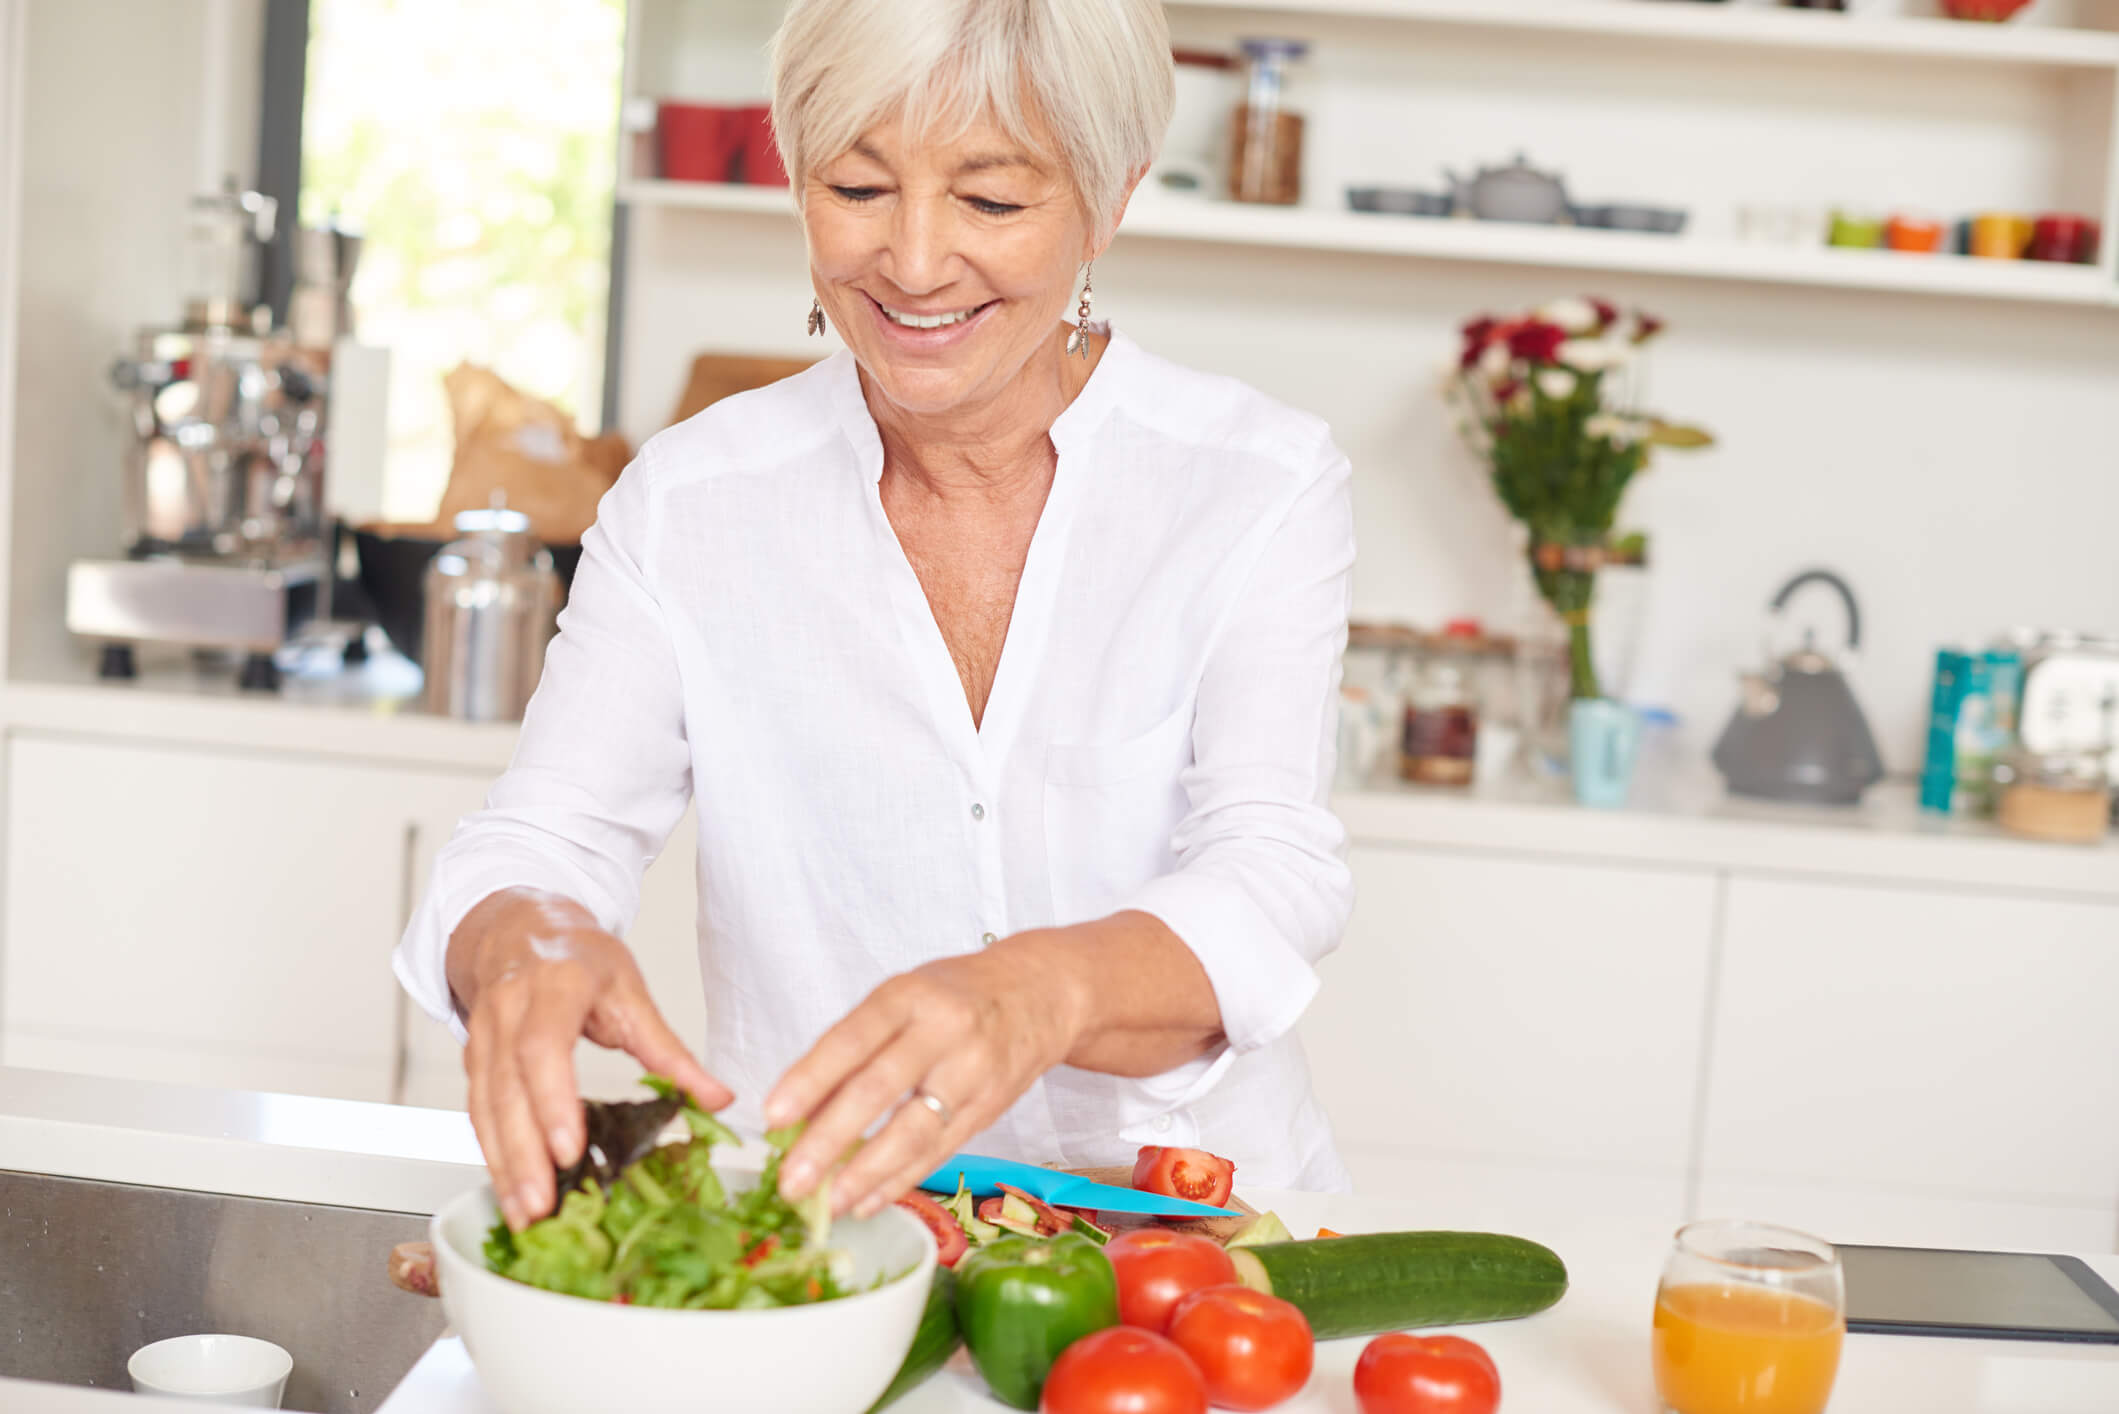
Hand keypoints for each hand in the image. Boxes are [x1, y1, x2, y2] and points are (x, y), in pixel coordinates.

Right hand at [449, 888, 730, 1230]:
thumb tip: (717, 1099)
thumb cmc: (577, 956)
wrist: (517, 926)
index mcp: (554, 984)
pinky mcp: (472, 1059)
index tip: (570, 1147)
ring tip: (525, 1213)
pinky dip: (491, 1155)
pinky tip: (509, 1191)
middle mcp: (509, 1009)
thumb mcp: (630, 990)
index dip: (553, 1099)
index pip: (543, 1047)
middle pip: (508, 1088)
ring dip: (502, 1165)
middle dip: (523, 1152)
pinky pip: (477, 1111)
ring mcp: (482, 1035)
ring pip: (485, 1106)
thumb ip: (669, 1050)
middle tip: (543, 1203)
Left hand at [763, 933, 1091, 1218]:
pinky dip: (899, 1181)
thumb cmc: (954, 995)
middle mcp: (944, 1031)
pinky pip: (939, 1152)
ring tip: (827, 1203)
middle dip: (830, 1140)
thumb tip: (798, 1114)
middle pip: (880, 1089)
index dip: (811, 1079)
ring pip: (914, 1131)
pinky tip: (866, 1201)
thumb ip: (852, 1049)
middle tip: (792, 1180)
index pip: (852, 1038)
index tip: (773, 1116)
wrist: (1040, 995)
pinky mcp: (989, 1109)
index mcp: (910, 996)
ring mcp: (972, 1072)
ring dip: (865, 1174)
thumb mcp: (901, 999)